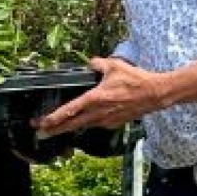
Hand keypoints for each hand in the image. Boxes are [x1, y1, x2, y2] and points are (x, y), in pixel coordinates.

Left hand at [33, 56, 156, 138]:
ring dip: (70, 127)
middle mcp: (98, 112)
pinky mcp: (114, 123)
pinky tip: (82, 121)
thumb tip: (89, 63)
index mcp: (95, 98)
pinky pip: (96, 124)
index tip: (42, 123)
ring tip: (56, 129)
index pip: (70, 110)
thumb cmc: (136, 80)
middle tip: (40, 132)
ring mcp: (106, 120)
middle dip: (54, 129)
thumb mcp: (115, 66)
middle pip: (72, 124)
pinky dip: (87, 123)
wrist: (156, 94)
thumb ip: (98, 64)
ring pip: (83, 125)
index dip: (54, 118)